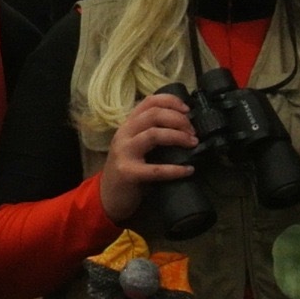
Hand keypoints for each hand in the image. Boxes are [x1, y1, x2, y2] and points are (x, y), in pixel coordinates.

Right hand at [97, 90, 197, 223]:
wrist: (106, 197)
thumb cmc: (127, 170)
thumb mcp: (135, 146)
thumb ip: (150, 133)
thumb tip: (185, 127)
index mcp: (128, 125)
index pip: (149, 101)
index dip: (171, 101)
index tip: (187, 110)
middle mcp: (124, 134)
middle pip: (154, 114)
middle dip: (178, 119)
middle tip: (193, 132)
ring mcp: (124, 153)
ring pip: (154, 134)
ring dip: (178, 136)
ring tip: (193, 143)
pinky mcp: (128, 173)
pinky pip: (156, 169)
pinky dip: (175, 169)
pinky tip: (188, 170)